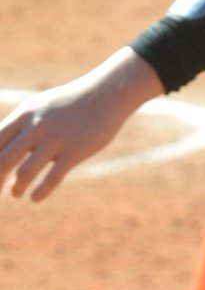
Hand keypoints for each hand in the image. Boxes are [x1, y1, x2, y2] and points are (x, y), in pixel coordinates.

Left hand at [0, 49, 164, 201]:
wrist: (109, 92)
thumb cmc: (71, 104)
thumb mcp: (42, 107)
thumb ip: (20, 128)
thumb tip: (2, 158)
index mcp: (26, 114)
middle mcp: (38, 126)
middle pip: (3, 162)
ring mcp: (57, 138)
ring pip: (24, 174)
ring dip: (17, 189)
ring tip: (17, 192)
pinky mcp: (76, 150)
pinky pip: (51, 179)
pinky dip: (39, 193)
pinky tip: (35, 197)